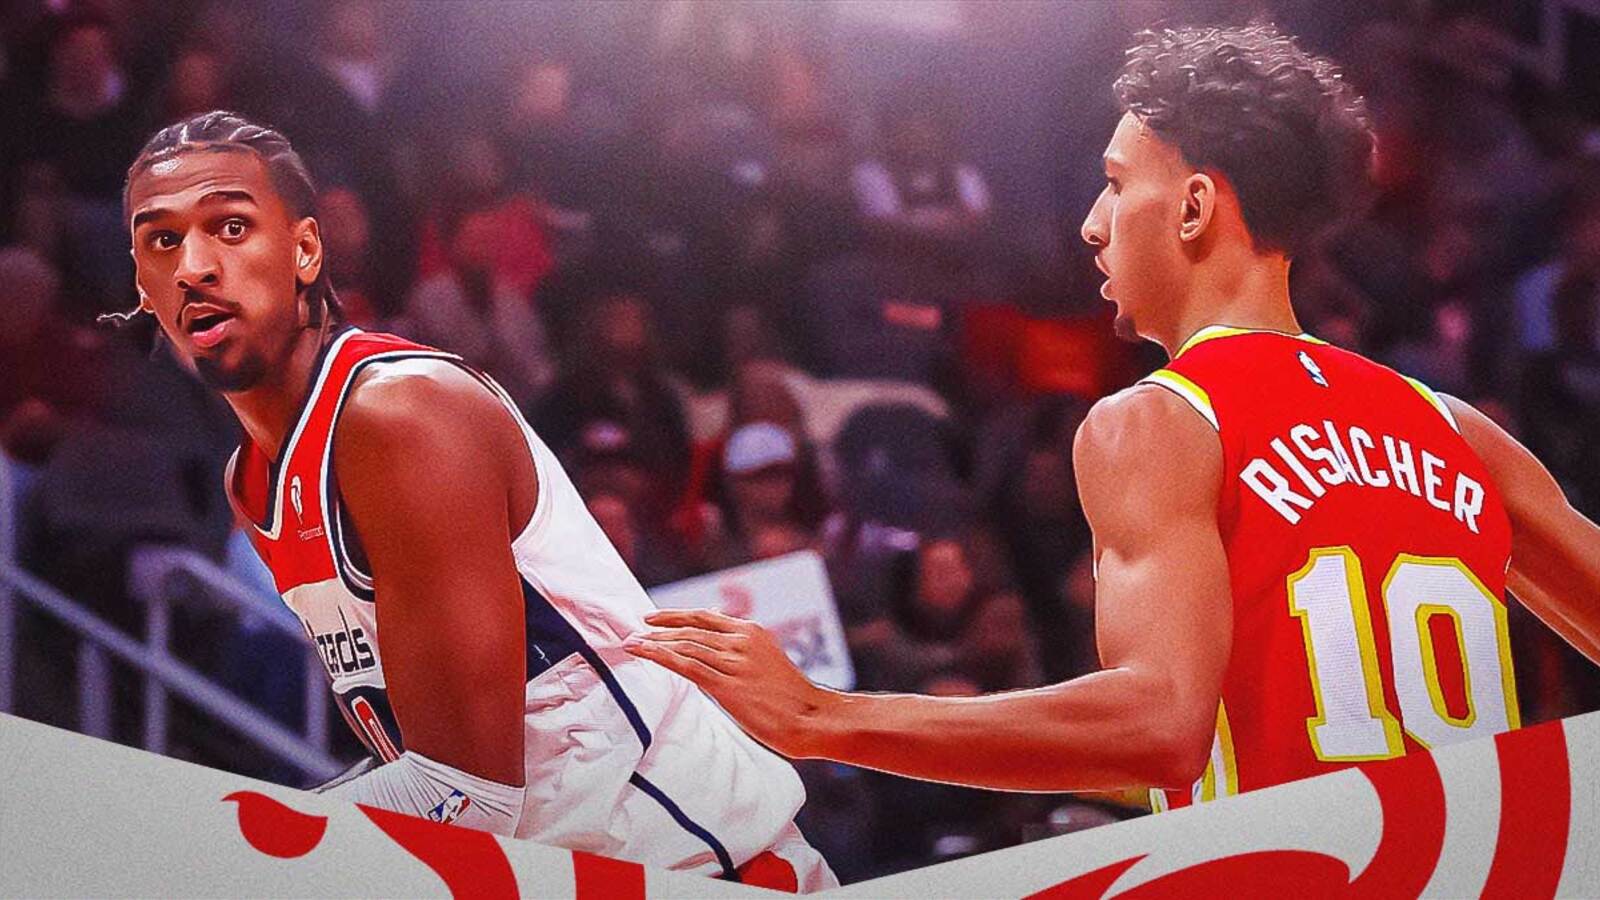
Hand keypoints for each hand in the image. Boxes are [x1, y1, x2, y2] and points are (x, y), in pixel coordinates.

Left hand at [625, 609, 832, 757]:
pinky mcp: (727, 685)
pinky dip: (659, 655)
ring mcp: (734, 661)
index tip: (653, 618)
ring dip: (653, 643)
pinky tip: (642, 652)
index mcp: (752, 631)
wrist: (812, 718)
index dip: (675, 615)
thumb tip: (714, 649)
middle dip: (658, 630)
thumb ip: (741, 651)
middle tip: (633, 631)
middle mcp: (741, 640)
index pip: (705, 617)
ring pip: (684, 644)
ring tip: (631, 644)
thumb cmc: (790, 698)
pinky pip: (685, 665)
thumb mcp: (767, 662)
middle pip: (690, 629)